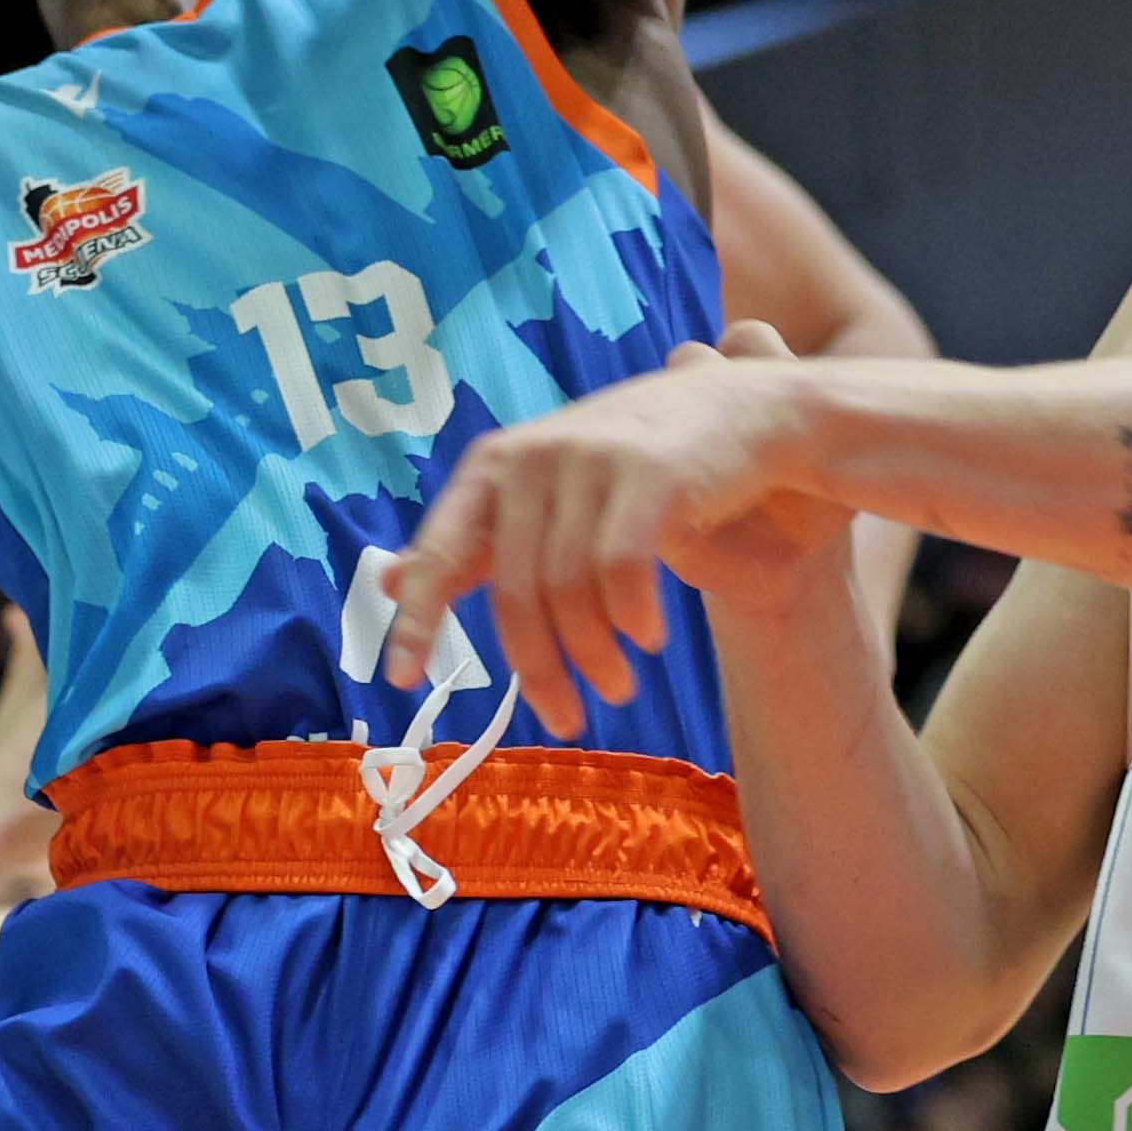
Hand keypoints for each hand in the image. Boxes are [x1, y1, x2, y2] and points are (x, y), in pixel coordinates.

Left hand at [381, 339, 829, 737]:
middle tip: (567, 719)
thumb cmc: (638, 463)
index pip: (441, 550)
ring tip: (619, 686)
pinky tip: (648, 640)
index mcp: (494, 464)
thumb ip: (476, 539)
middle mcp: (533, 454)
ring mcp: (590, 456)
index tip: (401, 679)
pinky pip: (623, 569)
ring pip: (572, 589)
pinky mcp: (649, 470)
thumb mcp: (547, 492)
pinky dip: (632, 618)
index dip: (418, 618)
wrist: (746, 411)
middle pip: (518, 590)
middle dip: (540, 668)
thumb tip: (385, 582)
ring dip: (594, 655)